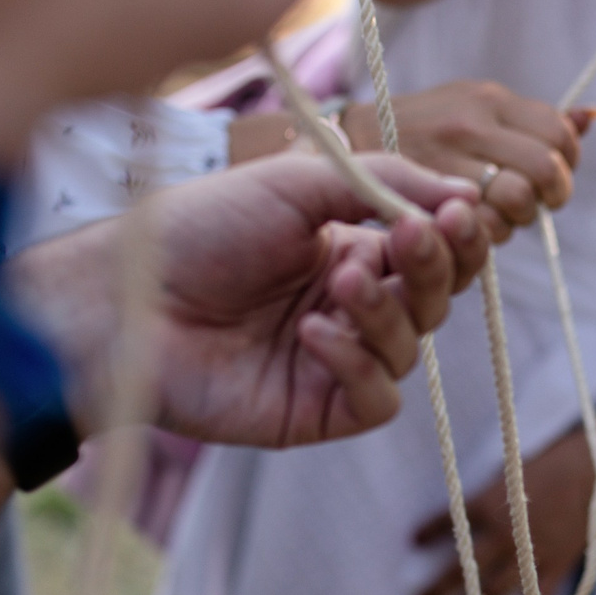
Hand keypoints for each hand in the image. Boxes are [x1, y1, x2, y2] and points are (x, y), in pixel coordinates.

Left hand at [17, 153, 491, 448]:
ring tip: (339, 283)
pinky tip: (314, 335)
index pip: (432, 250)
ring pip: (409, 347)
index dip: (454, 234)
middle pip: (434, 298)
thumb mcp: (296, 185)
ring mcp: (333, 361)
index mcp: (347, 247)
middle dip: (433, 266)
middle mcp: (347, 305)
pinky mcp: (315, 410)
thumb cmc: (197, 231)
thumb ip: (384, 184)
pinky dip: (358, 364)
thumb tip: (470, 195)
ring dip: (386, 310)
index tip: (457, 212)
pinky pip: (376, 399)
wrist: (125, 298)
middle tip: (412, 237)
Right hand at [344, 83, 592, 236]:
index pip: (559, 133)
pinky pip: (483, 227)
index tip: (553, 176)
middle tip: (536, 202)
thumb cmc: (426, 130)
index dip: (567, 162)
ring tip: (497, 211)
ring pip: (517, 201)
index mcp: (490, 99)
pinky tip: (472, 223)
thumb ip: (535, 120)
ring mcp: (449, 160)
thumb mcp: (476, 108)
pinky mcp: (430, 195)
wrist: (350, 145)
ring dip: (516, 218)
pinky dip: (486, 234)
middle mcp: (471, 124)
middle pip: (545, 170)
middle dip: (551, 195)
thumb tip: (592, 118)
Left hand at [413, 430, 595, 594]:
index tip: (413, 541)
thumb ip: (486, 496)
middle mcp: (503, 534)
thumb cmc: (548, 464)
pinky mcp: (552, 567)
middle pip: (464, 567)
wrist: (591, 472)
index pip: (449, 522)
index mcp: (487, 504)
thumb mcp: (508, 471)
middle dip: (439, 586)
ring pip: (491, 589)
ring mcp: (528, 555)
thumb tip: (467, 512)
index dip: (428, 531)